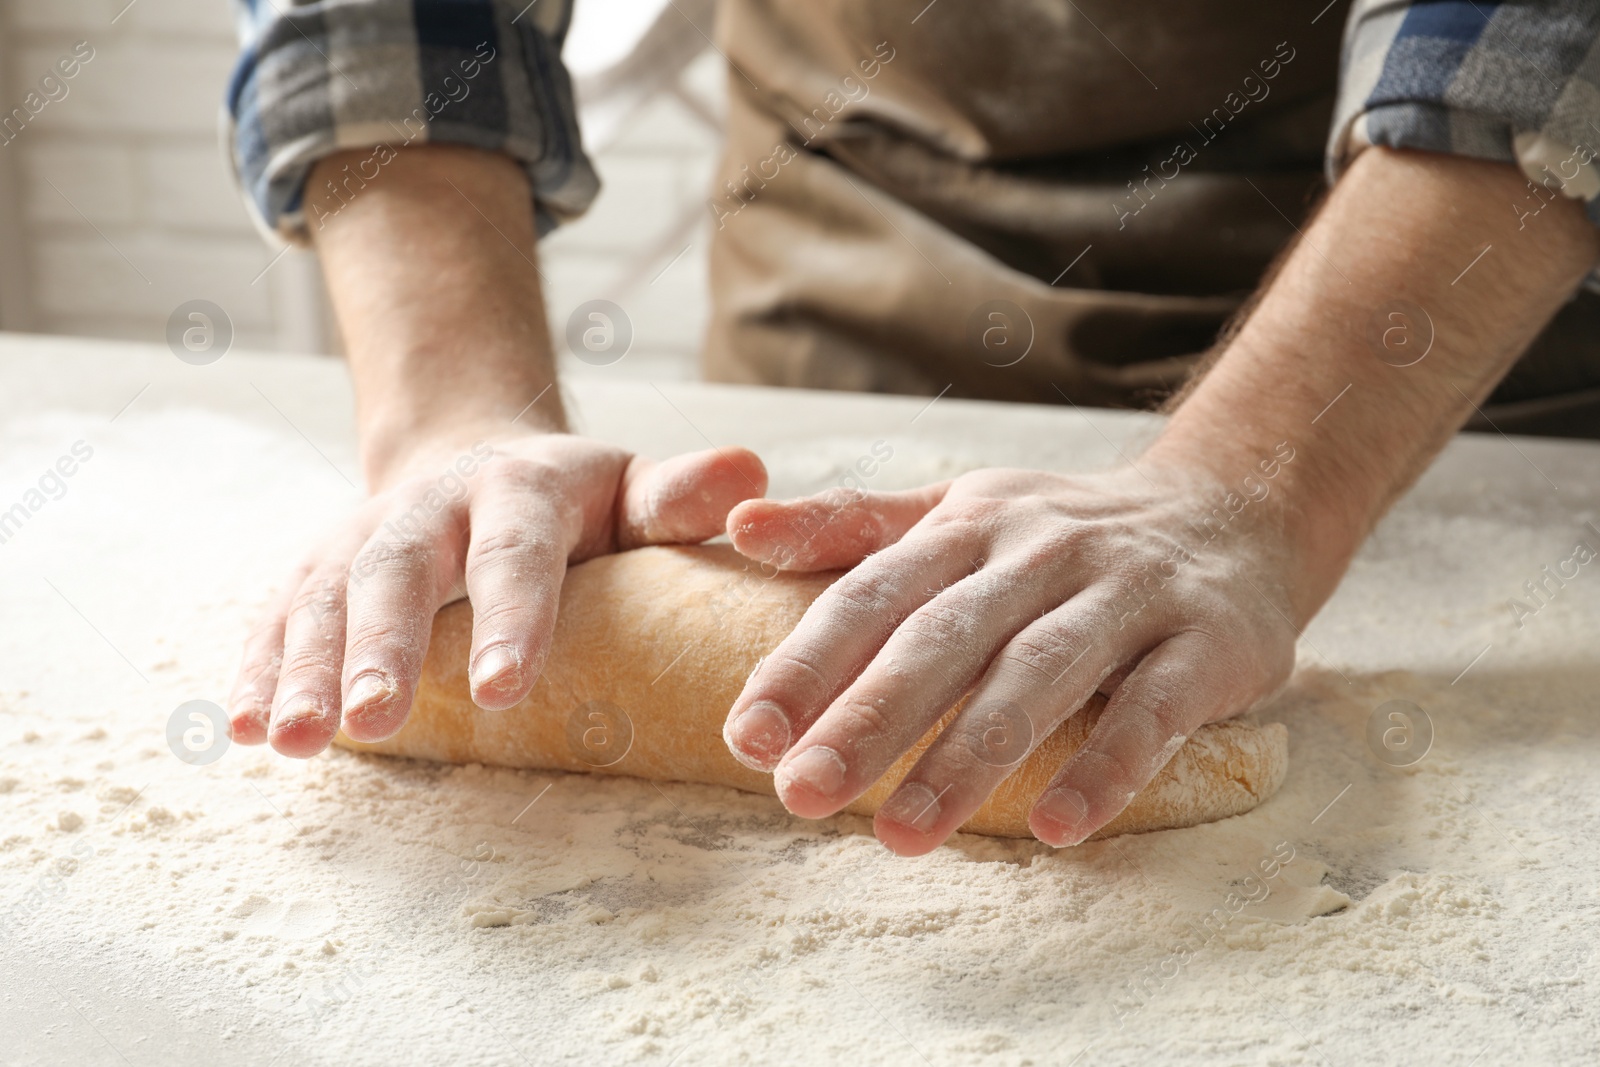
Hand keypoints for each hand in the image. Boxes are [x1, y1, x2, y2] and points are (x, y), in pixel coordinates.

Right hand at [230, 431, 765, 756]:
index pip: (515, 554)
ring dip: (307, 668)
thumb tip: (751, 474)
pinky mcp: (315, 569)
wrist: (472, 457)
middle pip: (399, 572)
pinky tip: (245, 727)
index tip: (502, 689)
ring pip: (327, 598)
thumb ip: (680, 497)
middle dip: (383, 648)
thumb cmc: (574, 502)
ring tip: (294, 740)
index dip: (509, 619)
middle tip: (375, 719)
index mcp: (518, 489)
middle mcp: (430, 506)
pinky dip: (260, 668)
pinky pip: (279, 616)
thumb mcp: (631, 489)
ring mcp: (363, 536)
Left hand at [720, 461, 1302, 853]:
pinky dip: (1106, 767)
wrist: (1232, 511)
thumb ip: (854, 526)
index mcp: (968, 527)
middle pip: (943, 638)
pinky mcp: (1206, 644)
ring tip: (902, 833)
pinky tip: (1056, 827)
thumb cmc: (1062, 534)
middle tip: (800, 794)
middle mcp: (1040, 554)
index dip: (807, 662)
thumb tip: (740, 531)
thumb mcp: (958, 511)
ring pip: (1037, 675)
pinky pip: (1152, 710)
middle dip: (868, 718)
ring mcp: (1126, 595)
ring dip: (968, 756)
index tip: (747, 737)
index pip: (873, 593)